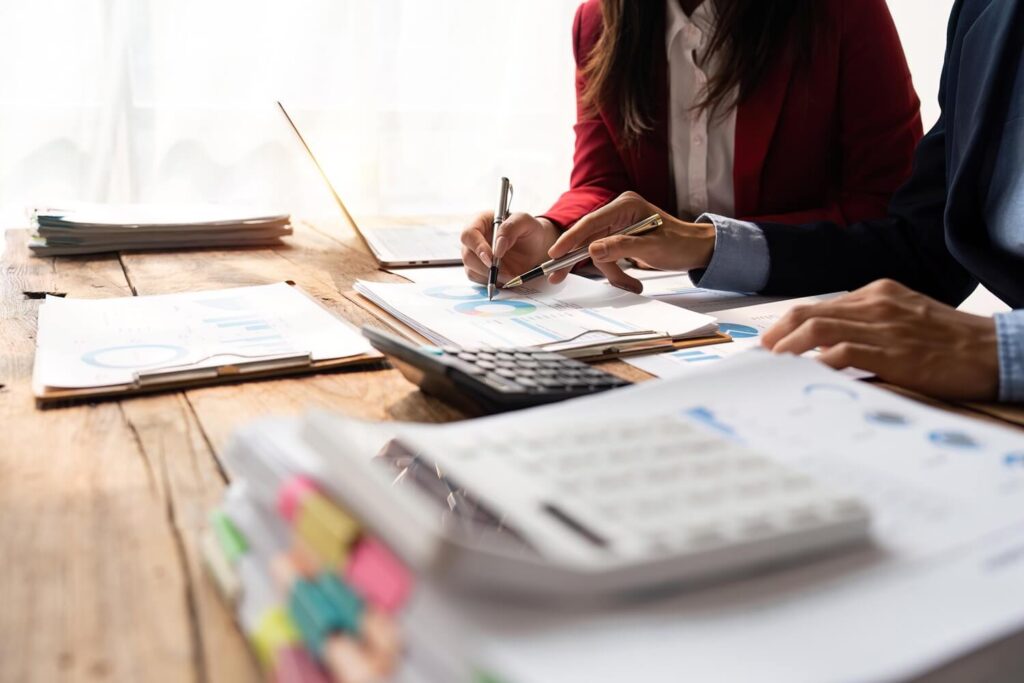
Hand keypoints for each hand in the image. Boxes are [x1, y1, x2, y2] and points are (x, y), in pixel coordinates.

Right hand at [460, 212, 558, 284]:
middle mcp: (474, 239)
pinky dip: (491, 282)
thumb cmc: (528, 229)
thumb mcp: (525, 221)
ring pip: (471, 269)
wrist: (535, 245)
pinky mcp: (480, 270)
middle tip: (503, 271)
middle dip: (484, 266)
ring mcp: (475, 256)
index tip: (491, 258)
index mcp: (480, 222)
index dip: (477, 247)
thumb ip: (511, 228)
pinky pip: (479, 279)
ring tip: (509, 274)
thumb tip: (498, 247)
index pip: (469, 234)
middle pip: (467, 255)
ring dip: (489, 276)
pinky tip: (505, 277)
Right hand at [548, 192, 715, 291]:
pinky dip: (616, 272)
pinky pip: (608, 256)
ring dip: (611, 272)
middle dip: (578, 259)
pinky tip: (631, 283)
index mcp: (626, 206)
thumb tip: (592, 251)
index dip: (570, 238)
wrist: (697, 249)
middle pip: (589, 237)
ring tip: (631, 285)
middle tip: (557, 276)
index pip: (591, 222)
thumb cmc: (681, 244)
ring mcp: (619, 225)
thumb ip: (621, 247)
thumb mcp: (651, 247)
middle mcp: (619, 212)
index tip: (555, 253)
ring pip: (598, 252)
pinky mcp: (621, 238)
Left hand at [761, 279, 999, 400]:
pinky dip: (817, 363)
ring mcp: (884, 327)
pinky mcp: (894, 352)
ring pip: (817, 330)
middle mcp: (876, 304)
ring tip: (771, 366)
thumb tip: (829, 346)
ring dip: (787, 349)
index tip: (769, 344)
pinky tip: (803, 375)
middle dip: (777, 335)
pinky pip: (842, 354)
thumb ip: (870, 325)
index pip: (818, 306)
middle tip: (760, 357)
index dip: (787, 325)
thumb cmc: (952, 342)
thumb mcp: (907, 319)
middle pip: (808, 313)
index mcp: (877, 293)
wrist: (996, 350)